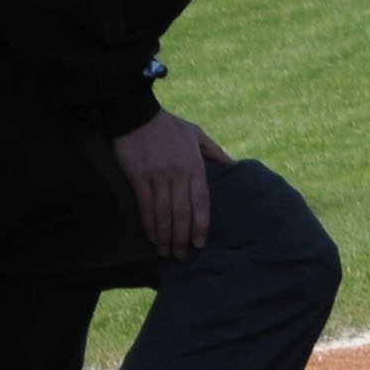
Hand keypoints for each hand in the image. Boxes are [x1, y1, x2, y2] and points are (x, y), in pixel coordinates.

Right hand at [113, 111, 225, 258]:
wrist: (137, 114)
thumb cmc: (168, 125)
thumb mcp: (196, 134)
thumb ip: (214, 151)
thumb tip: (233, 164)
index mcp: (195, 167)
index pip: (202, 203)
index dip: (201, 225)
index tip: (200, 243)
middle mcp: (178, 175)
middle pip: (183, 213)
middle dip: (182, 237)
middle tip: (181, 255)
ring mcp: (158, 178)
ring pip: (164, 214)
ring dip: (165, 235)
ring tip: (165, 251)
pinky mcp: (139, 178)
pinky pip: (146, 206)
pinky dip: (149, 224)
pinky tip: (150, 236)